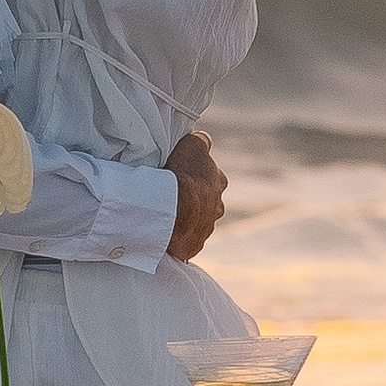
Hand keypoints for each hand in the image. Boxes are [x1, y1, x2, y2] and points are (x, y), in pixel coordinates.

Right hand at [165, 129, 224, 263]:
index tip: (184, 174)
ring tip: (168, 214)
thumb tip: (204, 139)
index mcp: (219, 183)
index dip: (198, 174)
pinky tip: (166, 233)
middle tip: (175, 195)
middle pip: (206, 201)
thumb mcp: (192, 146)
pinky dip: (178, 237)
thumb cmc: (181, 175)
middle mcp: (218, 208)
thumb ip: (201, 142)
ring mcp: (206, 229)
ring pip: (197, 222)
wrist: (170, 210)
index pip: (212, 176)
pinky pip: (186, 241)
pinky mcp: (193, 247)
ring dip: (186, 218)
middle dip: (195, 199)